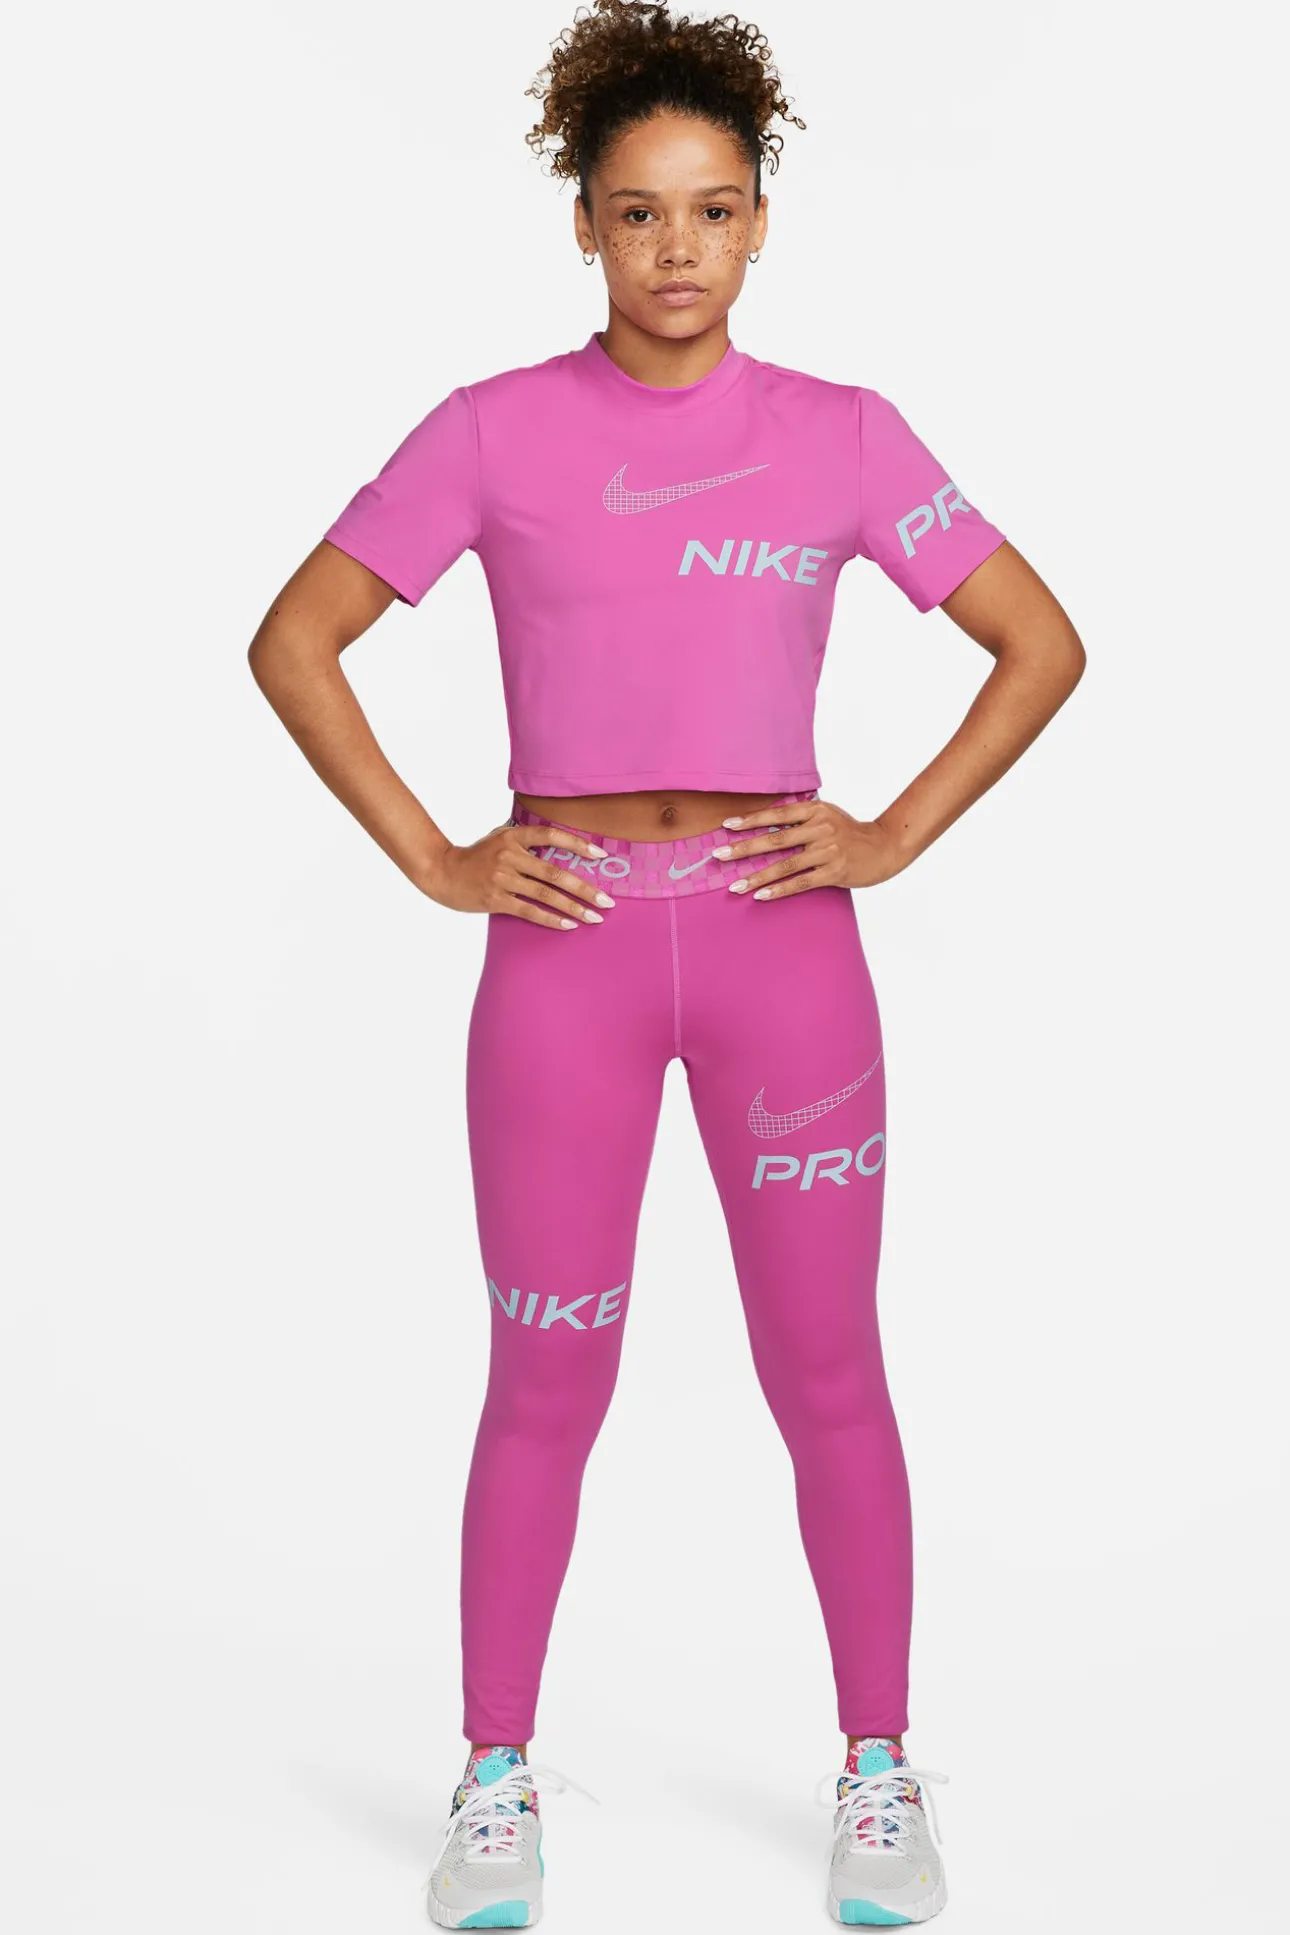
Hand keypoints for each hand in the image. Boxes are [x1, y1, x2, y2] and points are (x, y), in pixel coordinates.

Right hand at [423, 822, 616, 929]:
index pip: (551, 835)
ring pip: (546, 894)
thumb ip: (525, 840)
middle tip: (607, 901)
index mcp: (513, 836)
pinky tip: (569, 925)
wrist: (442, 872)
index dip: (577, 844)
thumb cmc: (475, 856)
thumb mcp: (498, 838)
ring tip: (594, 917)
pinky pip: (529, 911)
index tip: (601, 856)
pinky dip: (551, 919)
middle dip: (585, 888)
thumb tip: (559, 843)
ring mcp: (502, 878)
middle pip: (555, 872)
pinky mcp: (495, 899)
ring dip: (573, 907)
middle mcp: (509, 856)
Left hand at [713, 797, 910, 899]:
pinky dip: (778, 890)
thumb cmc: (850, 832)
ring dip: (757, 876)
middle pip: (775, 840)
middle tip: (719, 856)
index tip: (726, 826)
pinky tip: (760, 895)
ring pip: (785, 865)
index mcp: (816, 810)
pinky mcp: (834, 872)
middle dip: (744, 849)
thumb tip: (766, 820)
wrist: (885, 848)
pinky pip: (800, 883)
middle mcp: (821, 828)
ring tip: (735, 885)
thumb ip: (801, 816)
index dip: (750, 820)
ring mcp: (828, 851)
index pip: (777, 815)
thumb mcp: (827, 815)